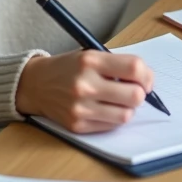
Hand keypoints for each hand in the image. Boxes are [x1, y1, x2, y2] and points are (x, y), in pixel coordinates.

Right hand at [14, 51, 154, 132]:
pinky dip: (113, 118)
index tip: (145, 79)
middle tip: (133, 91)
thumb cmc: (68, 68)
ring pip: (126, 115)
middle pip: (135, 96)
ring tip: (117, 101)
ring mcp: (80, 108)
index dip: (147, 75)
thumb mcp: (90, 55)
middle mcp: (85, 85)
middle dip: (140, 94)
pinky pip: (110, 126)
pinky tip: (103, 108)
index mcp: (90, 61)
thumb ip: (118, 65)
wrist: (35, 85)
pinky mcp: (77, 125)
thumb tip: (147, 81)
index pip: (134, 68)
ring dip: (127, 108)